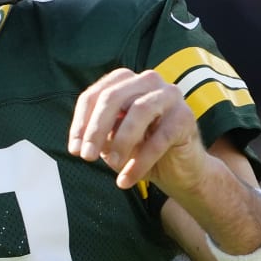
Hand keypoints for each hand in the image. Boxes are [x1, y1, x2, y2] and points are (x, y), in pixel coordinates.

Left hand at [67, 67, 210, 191]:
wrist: (180, 170)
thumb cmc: (142, 149)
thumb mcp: (113, 140)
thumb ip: (99, 134)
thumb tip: (83, 142)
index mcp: (126, 81)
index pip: (95, 95)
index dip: (81, 122)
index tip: (75, 150)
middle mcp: (148, 81)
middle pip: (113, 97)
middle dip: (96, 129)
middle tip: (87, 157)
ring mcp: (170, 95)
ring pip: (139, 110)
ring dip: (121, 141)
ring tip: (111, 165)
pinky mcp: (185, 117)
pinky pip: (159, 138)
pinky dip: (140, 162)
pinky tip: (127, 179)